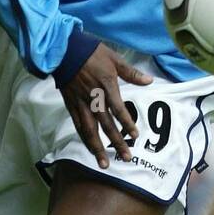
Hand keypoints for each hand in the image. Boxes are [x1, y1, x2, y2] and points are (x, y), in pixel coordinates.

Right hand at [58, 43, 152, 168]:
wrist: (64, 50)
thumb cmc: (91, 53)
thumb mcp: (114, 58)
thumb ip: (132, 73)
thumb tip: (149, 81)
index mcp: (106, 87)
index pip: (119, 110)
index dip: (127, 124)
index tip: (135, 136)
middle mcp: (94, 99)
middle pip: (106, 126)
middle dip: (117, 143)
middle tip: (126, 158)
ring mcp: (81, 104)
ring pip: (90, 131)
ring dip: (97, 148)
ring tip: (104, 163)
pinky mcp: (71, 105)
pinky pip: (78, 126)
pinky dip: (84, 138)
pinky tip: (89, 148)